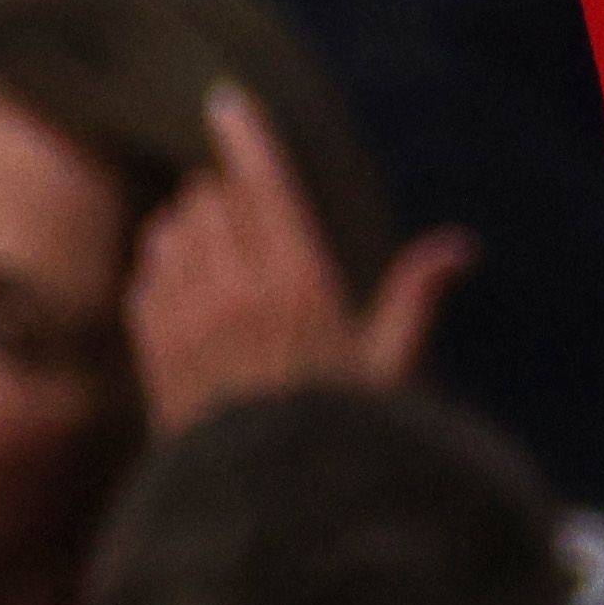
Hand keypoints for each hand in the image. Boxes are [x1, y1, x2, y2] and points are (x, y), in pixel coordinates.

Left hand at [124, 87, 470, 434]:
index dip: (244, 134)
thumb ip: (415, 299)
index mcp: (302, 283)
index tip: (226, 100)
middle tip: (248, 210)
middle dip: (226, 191)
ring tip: (218, 248)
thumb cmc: (341, 434)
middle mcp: (237, 289)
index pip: (262, 183)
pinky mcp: (152, 343)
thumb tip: (458, 246)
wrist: (267, 503)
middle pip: (211, 196)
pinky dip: (162, 264)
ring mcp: (186, 314)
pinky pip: (145, 271)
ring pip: (172, 226)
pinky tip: (186, 284)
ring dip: (191, 224)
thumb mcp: (393, 369)